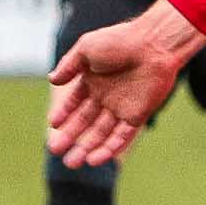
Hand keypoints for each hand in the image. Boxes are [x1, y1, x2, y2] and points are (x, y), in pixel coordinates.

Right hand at [46, 0, 205, 167]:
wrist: (154, 45)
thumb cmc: (120, 41)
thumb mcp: (86, 48)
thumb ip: (69, 66)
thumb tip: (51, 79)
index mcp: (93, 81)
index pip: (74, 103)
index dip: (63, 114)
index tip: (53, 125)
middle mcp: (106, 97)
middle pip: (85, 122)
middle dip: (70, 137)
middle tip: (55, 151)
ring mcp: (122, 108)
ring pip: (101, 134)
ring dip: (87, 149)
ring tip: (72, 163)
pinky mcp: (138, 116)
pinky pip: (122, 137)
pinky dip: (109, 149)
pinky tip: (95, 160)